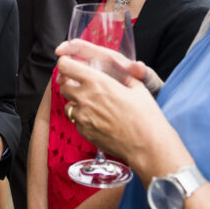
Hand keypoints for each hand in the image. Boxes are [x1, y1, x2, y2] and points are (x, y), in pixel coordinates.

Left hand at [55, 40, 178, 166]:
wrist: (146, 146)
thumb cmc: (145, 116)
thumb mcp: (137, 87)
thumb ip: (122, 75)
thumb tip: (118, 69)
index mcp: (97, 82)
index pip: (65, 66)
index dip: (65, 63)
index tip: (70, 64)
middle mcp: (85, 98)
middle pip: (63, 86)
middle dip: (70, 84)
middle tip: (82, 85)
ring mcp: (82, 116)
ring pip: (67, 105)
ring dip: (75, 102)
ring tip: (93, 105)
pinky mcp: (83, 131)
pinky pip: (76, 121)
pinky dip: (82, 118)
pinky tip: (98, 119)